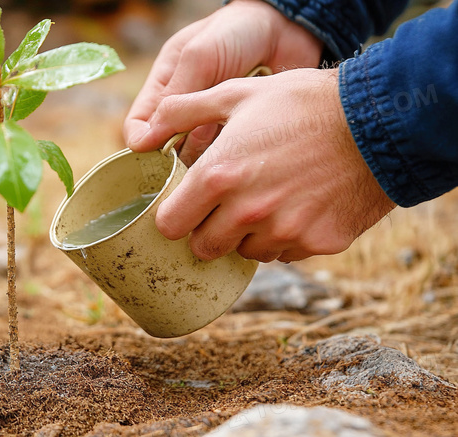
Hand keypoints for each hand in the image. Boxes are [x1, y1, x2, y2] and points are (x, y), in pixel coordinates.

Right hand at [124, 0, 322, 160]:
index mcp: (165, 85)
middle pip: (166, 147)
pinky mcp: (237, 132)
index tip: (151, 157)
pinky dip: (226, 161)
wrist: (290, 27)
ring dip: (200, 162)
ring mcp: (211, 121)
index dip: (141, 144)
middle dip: (170, 161)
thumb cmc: (239, 31)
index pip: (139, 124)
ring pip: (195, 156)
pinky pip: (224, 156)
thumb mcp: (198, 56)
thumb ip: (174, 97)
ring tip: (213, 163)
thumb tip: (141, 142)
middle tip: (184, 169)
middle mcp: (185, 108)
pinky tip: (234, 161)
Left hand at [129, 68, 395, 262]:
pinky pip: (285, 254)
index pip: (171, 225)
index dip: (175, 217)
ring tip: (267, 200)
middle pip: (204, 247)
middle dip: (207, 230)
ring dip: (247, 236)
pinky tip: (298, 206)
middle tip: (224, 206)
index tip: (184, 208)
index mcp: (217, 177)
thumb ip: (183, 112)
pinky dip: (284, 238)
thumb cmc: (301, 103)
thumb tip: (146, 131)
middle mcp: (245, 212)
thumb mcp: (236, 93)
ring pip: (245, 253)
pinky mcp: (316, 243)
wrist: (378, 119)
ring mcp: (283, 232)